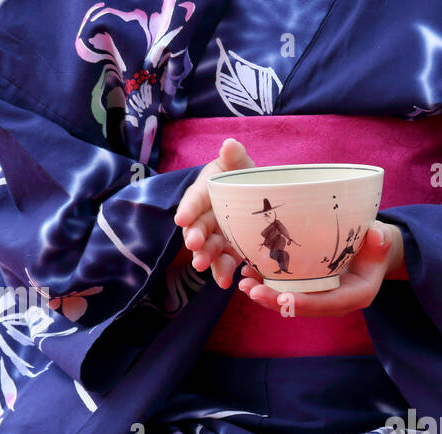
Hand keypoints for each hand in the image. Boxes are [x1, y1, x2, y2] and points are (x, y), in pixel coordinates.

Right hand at [173, 138, 254, 288]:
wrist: (260, 198)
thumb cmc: (244, 178)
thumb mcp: (241, 166)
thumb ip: (235, 158)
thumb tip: (229, 145)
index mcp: (206, 192)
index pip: (194, 200)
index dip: (188, 209)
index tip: (181, 218)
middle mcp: (207, 216)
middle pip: (197, 227)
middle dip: (195, 237)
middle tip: (194, 245)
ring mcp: (217, 236)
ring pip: (208, 248)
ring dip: (206, 258)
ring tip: (205, 267)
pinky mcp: (229, 252)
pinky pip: (225, 262)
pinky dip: (223, 272)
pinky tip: (226, 282)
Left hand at [238, 220, 405, 315]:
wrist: (374, 251)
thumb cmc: (377, 244)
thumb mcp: (383, 240)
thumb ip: (382, 240)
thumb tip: (376, 237)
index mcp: (355, 294)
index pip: (328, 303)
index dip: (304, 303)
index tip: (282, 299)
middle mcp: (335, 301)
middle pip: (303, 307)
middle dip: (275, 302)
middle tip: (251, 290)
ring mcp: (320, 297)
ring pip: (290, 301)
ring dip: (265, 295)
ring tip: (243, 283)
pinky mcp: (309, 289)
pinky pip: (287, 291)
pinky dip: (267, 283)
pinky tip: (247, 274)